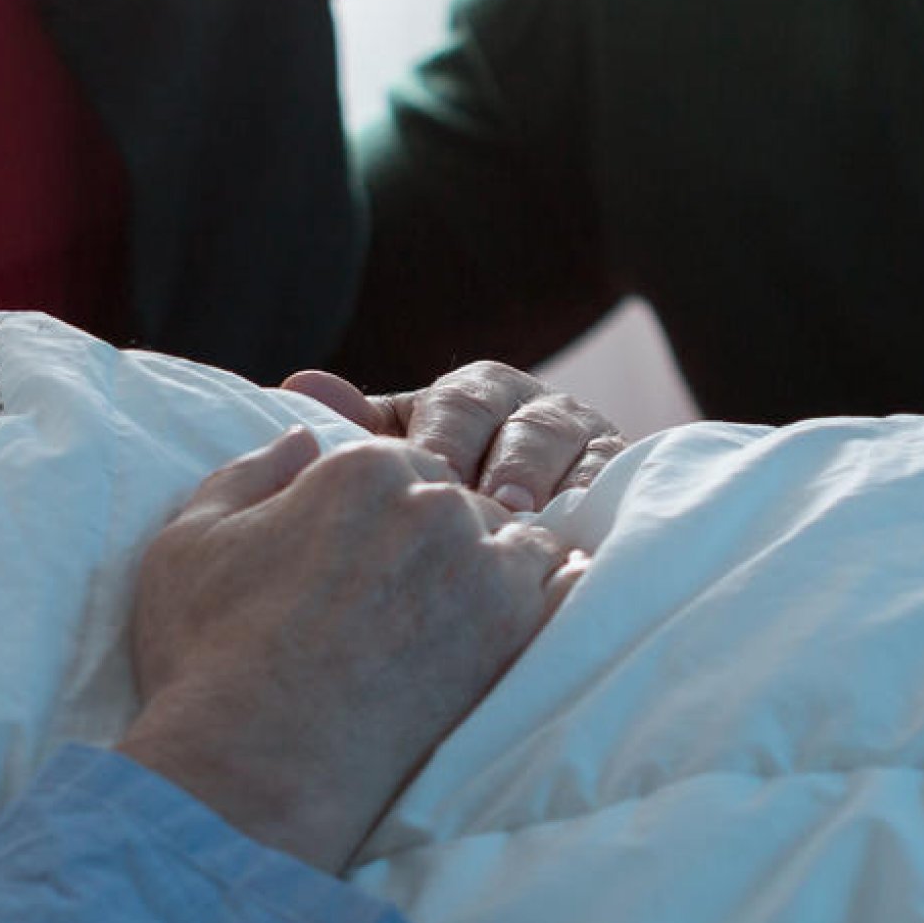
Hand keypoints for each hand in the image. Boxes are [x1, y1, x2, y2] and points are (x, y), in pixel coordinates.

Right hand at [118, 429, 580, 871]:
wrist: (255, 767)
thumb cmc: (207, 656)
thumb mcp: (190, 541)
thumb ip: (250, 473)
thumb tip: (303, 437)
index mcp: (360, 467)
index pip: (400, 466)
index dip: (381, 515)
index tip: (364, 564)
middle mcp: (432, 503)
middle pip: (460, 503)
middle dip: (438, 542)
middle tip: (401, 606)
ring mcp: (481, 569)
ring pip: (516, 546)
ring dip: (492, 576)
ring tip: (449, 631)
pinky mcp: (515, 635)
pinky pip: (562, 595)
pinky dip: (543, 610)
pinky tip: (504, 642)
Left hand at [282, 363, 622, 515]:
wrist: (508, 531)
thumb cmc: (437, 491)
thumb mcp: (397, 454)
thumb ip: (357, 428)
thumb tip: (301, 384)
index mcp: (474, 394)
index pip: (460, 406)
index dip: (443, 441)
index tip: (425, 475)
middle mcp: (532, 408)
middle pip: (524, 425)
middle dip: (507, 463)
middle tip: (491, 501)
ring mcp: (583, 442)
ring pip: (576, 453)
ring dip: (554, 484)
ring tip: (530, 519)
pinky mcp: (622, 478)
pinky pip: (617, 487)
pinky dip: (600, 507)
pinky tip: (576, 539)